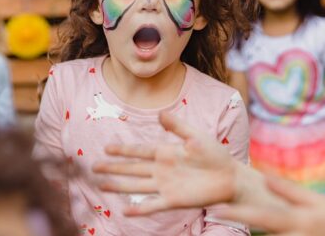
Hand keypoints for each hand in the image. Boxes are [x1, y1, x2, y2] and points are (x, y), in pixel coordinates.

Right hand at [92, 110, 238, 215]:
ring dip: (119, 185)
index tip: (106, 148)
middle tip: (93, 166)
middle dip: (113, 167)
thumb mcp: (196, 136)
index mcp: (166, 152)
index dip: (122, 150)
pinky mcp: (174, 200)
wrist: (231, 178)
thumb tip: (159, 114)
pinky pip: (153, 205)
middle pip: (132, 168)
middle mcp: (161, 169)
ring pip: (137, 185)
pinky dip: (139, 209)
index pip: (139, 150)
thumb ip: (177, 126)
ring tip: (101, 185)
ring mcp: (166, 185)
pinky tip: (125, 211)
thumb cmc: (216, 155)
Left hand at [216, 176, 324, 235]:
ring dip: (254, 232)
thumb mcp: (316, 201)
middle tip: (216, 214)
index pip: (261, 217)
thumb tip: (263, 178)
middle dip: (240, 224)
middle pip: (260, 234)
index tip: (217, 210)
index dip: (238, 214)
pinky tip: (254, 232)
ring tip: (235, 220)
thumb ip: (288, 191)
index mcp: (296, 220)